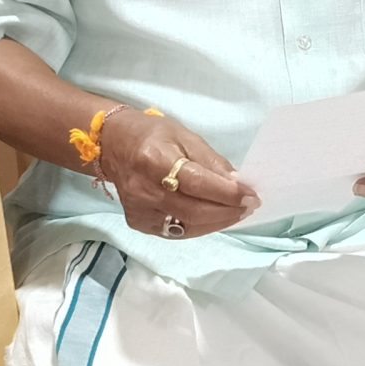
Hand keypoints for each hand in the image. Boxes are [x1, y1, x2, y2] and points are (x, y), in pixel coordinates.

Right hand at [96, 109, 256, 239]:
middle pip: (194, 211)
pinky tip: (213, 218)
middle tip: (248, 207)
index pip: (198, 183)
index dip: (227, 193)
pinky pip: (175, 231)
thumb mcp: (185, 136)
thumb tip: (237, 184)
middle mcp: (144, 189)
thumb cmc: (153, 134)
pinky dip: (199, 227)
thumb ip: (212, 162)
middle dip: (227, 212)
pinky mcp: (138, 222)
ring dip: (217, 222)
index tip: (251, 196)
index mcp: (155, 160)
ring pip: (187, 226)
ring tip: (235, 213)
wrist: (113, 145)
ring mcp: (139, 209)